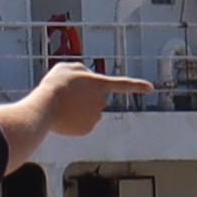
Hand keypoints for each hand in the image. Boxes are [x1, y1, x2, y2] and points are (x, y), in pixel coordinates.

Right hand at [25, 60, 149, 139]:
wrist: (45, 107)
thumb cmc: (55, 85)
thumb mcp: (66, 67)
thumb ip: (81, 70)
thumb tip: (86, 77)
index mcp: (99, 84)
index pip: (122, 84)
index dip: (137, 85)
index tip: (151, 88)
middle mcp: (101, 101)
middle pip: (97, 99)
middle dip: (86, 97)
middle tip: (67, 94)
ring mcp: (95, 117)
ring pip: (89, 112)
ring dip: (78, 109)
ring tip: (62, 105)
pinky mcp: (87, 129)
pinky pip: (82, 124)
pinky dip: (74, 121)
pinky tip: (64, 117)